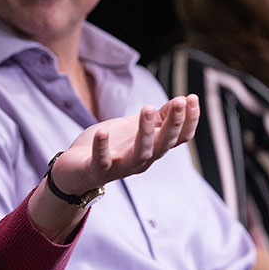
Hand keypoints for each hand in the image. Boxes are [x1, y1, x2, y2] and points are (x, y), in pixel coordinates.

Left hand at [49, 95, 199, 198]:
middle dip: (173, 124)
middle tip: (180, 101)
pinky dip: (103, 148)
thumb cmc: (110, 147)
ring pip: (140, 153)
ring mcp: (120, 167)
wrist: (75, 170)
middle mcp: (141, 161)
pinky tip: (103, 131)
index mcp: (152, 149)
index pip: (178, 138)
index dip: (188, 121)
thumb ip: (157, 118)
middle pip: (163, 145)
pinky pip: (102, 162)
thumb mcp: (134, 128)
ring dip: (146, 132)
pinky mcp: (97, 171)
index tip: (193, 98)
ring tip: (147, 108)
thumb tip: (182, 101)